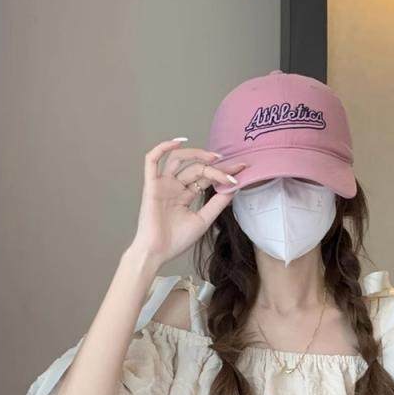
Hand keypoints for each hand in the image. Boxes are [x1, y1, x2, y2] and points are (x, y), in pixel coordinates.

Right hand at [129, 138, 247, 268]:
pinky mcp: (151, 185)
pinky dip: (163, 148)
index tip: (242, 169)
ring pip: (179, 159)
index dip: (223, 171)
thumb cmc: (176, 241)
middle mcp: (175, 186)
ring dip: (196, 154)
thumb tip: (234, 188)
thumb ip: (217, 204)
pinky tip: (179, 142)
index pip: (206, 177)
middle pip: (196, 168)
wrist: (157, 252)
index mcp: (186, 195)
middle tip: (231, 169)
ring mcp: (163, 184)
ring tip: (213, 157)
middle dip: (215, 167)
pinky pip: (152, 160)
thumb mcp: (203, 220)